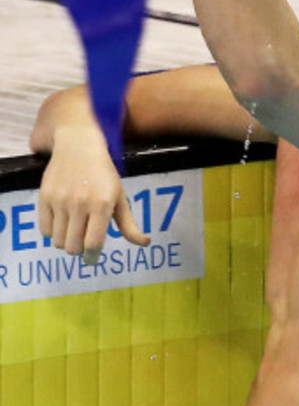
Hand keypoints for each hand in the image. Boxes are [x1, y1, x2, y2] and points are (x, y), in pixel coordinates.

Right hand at [38, 126, 149, 264]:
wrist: (78, 146)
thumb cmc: (104, 175)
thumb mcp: (120, 197)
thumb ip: (129, 225)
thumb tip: (145, 243)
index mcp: (102, 205)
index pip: (93, 243)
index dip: (92, 257)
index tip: (92, 259)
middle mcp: (80, 203)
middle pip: (73, 246)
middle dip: (80, 250)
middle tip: (84, 242)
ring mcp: (60, 200)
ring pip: (58, 241)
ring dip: (66, 242)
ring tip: (74, 230)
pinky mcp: (44, 197)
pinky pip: (44, 230)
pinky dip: (53, 232)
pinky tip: (62, 221)